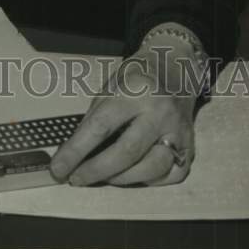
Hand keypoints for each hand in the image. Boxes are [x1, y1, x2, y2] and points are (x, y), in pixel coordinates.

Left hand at [49, 47, 197, 186]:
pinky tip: (132, 174)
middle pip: (126, 151)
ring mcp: (179, 130)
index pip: (100, 125)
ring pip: (150, 168)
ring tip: (102, 177)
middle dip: (96, 171)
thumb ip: (96, 117)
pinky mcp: (191, 146)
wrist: (177, 67)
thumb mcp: (111, 85)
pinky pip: (169, 175)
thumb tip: (73, 153)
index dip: (76, 150)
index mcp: (135, 90)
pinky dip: (148, 180)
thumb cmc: (137, 76)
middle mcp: (159, 111)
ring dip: (120, 179)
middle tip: (75, 180)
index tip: (58, 168)